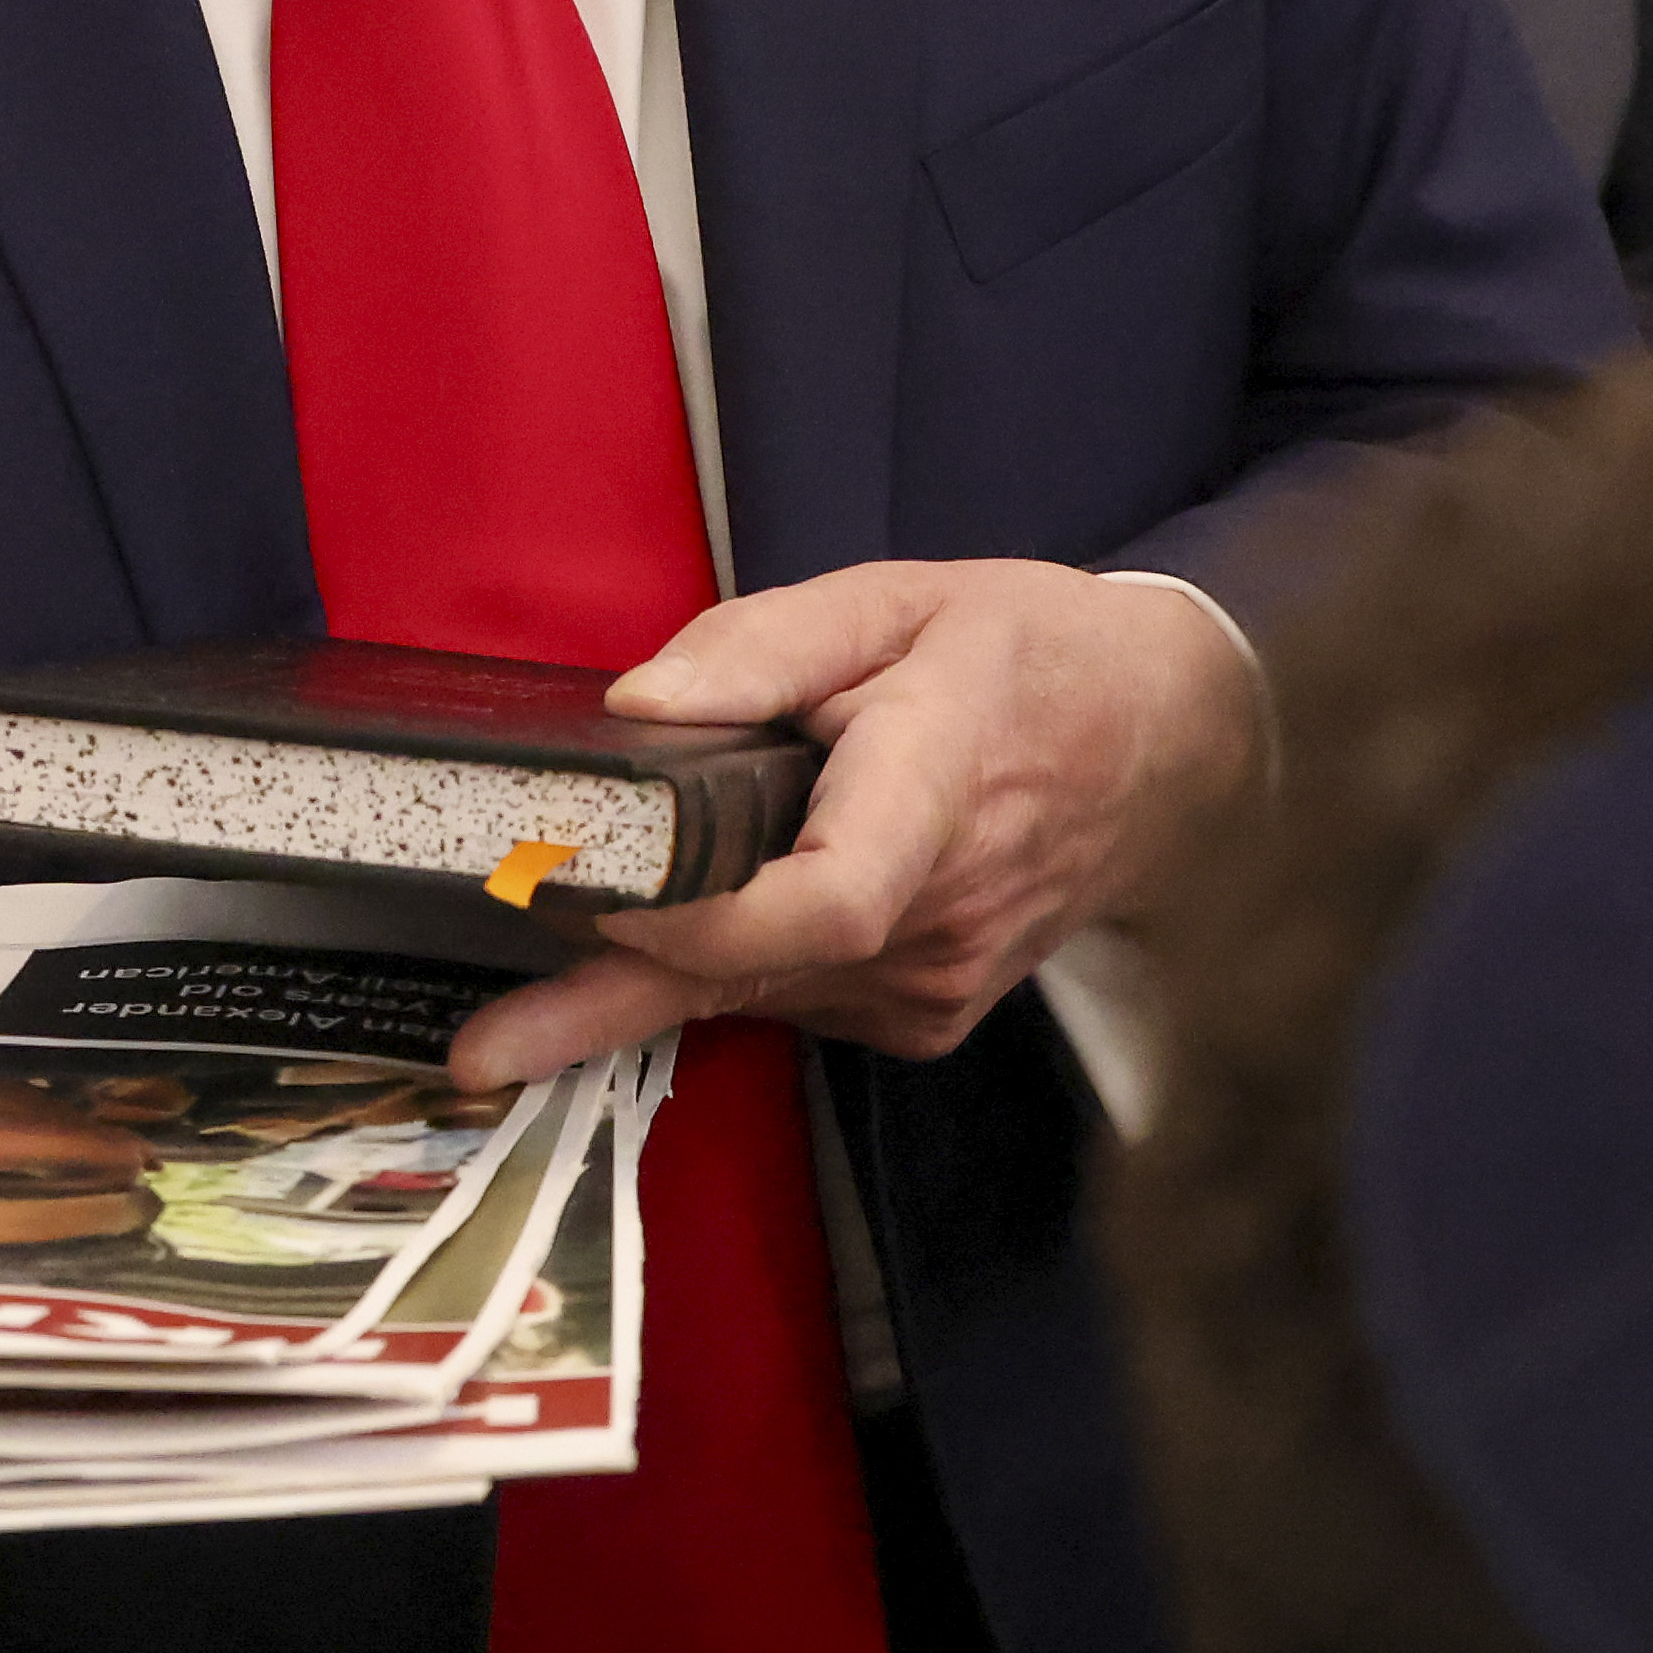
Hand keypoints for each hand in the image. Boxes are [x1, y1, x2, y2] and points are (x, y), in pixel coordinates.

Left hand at [445, 560, 1267, 1094]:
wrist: (1172, 751)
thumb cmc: (1029, 656)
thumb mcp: (900, 600)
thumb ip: (763, 645)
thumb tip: (636, 706)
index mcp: (935, 793)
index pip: (824, 902)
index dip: (702, 921)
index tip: (595, 912)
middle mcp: (937, 918)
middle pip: (753, 972)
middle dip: (603, 1003)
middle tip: (479, 1051)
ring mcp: (934, 985)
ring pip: (759, 993)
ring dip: (648, 982)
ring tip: (525, 1002)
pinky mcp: (923, 1017)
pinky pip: (792, 1000)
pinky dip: (724, 971)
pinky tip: (688, 930)